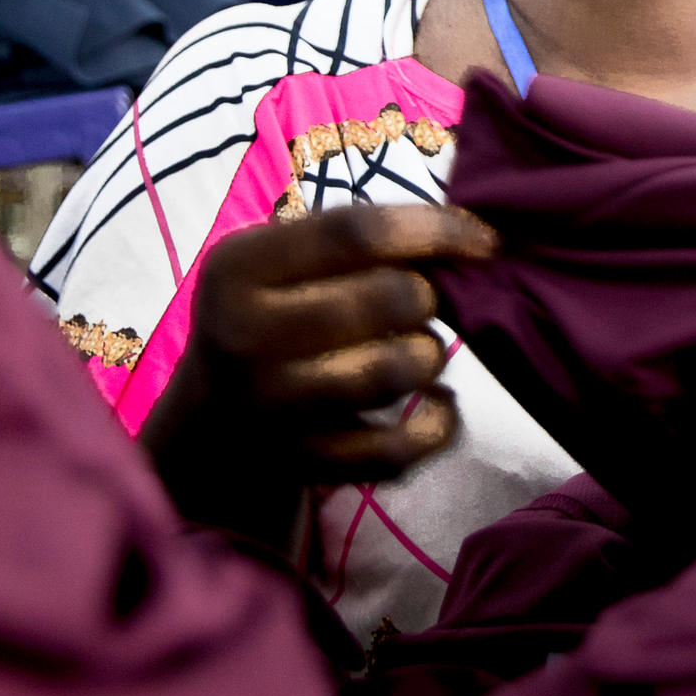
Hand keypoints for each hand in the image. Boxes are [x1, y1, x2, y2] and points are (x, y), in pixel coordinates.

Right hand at [138, 204, 498, 544]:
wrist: (210, 421)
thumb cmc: (269, 317)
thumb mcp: (278, 261)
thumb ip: (354, 243)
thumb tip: (473, 236)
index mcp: (239, 267)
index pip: (356, 233)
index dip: (437, 230)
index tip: (485, 240)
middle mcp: (245, 335)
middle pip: (387, 298)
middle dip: (425, 298)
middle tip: (417, 306)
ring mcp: (271, 407)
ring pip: (395, 370)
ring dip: (429, 356)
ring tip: (419, 352)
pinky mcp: (301, 464)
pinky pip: (397, 449)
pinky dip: (436, 426)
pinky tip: (437, 407)